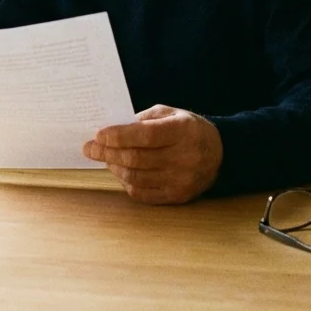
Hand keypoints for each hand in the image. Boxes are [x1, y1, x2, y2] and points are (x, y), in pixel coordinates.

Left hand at [83, 104, 223, 204]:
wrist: (220, 154)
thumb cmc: (189, 130)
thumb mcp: (170, 114)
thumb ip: (142, 120)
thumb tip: (111, 130)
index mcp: (183, 131)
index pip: (145, 136)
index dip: (119, 136)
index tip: (99, 134)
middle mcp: (184, 157)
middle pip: (136, 159)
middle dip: (108, 153)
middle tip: (90, 148)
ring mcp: (181, 180)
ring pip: (136, 177)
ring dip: (115, 167)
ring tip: (106, 158)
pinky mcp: (178, 196)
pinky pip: (142, 193)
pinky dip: (127, 182)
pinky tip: (121, 172)